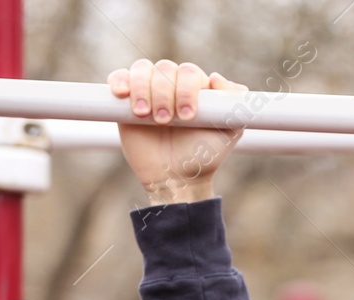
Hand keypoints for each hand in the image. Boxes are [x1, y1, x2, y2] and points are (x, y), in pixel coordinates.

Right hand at [108, 59, 247, 204]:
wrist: (175, 178)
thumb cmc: (204, 156)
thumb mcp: (229, 132)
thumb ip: (234, 103)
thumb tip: (216, 77)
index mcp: (198, 88)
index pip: (189, 72)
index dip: (186, 90)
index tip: (187, 117)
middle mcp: (173, 85)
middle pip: (165, 68)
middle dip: (164, 94)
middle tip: (166, 121)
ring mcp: (149, 90)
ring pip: (142, 69)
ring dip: (143, 89)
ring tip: (145, 115)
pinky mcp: (126, 100)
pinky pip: (119, 77)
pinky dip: (119, 80)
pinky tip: (122, 94)